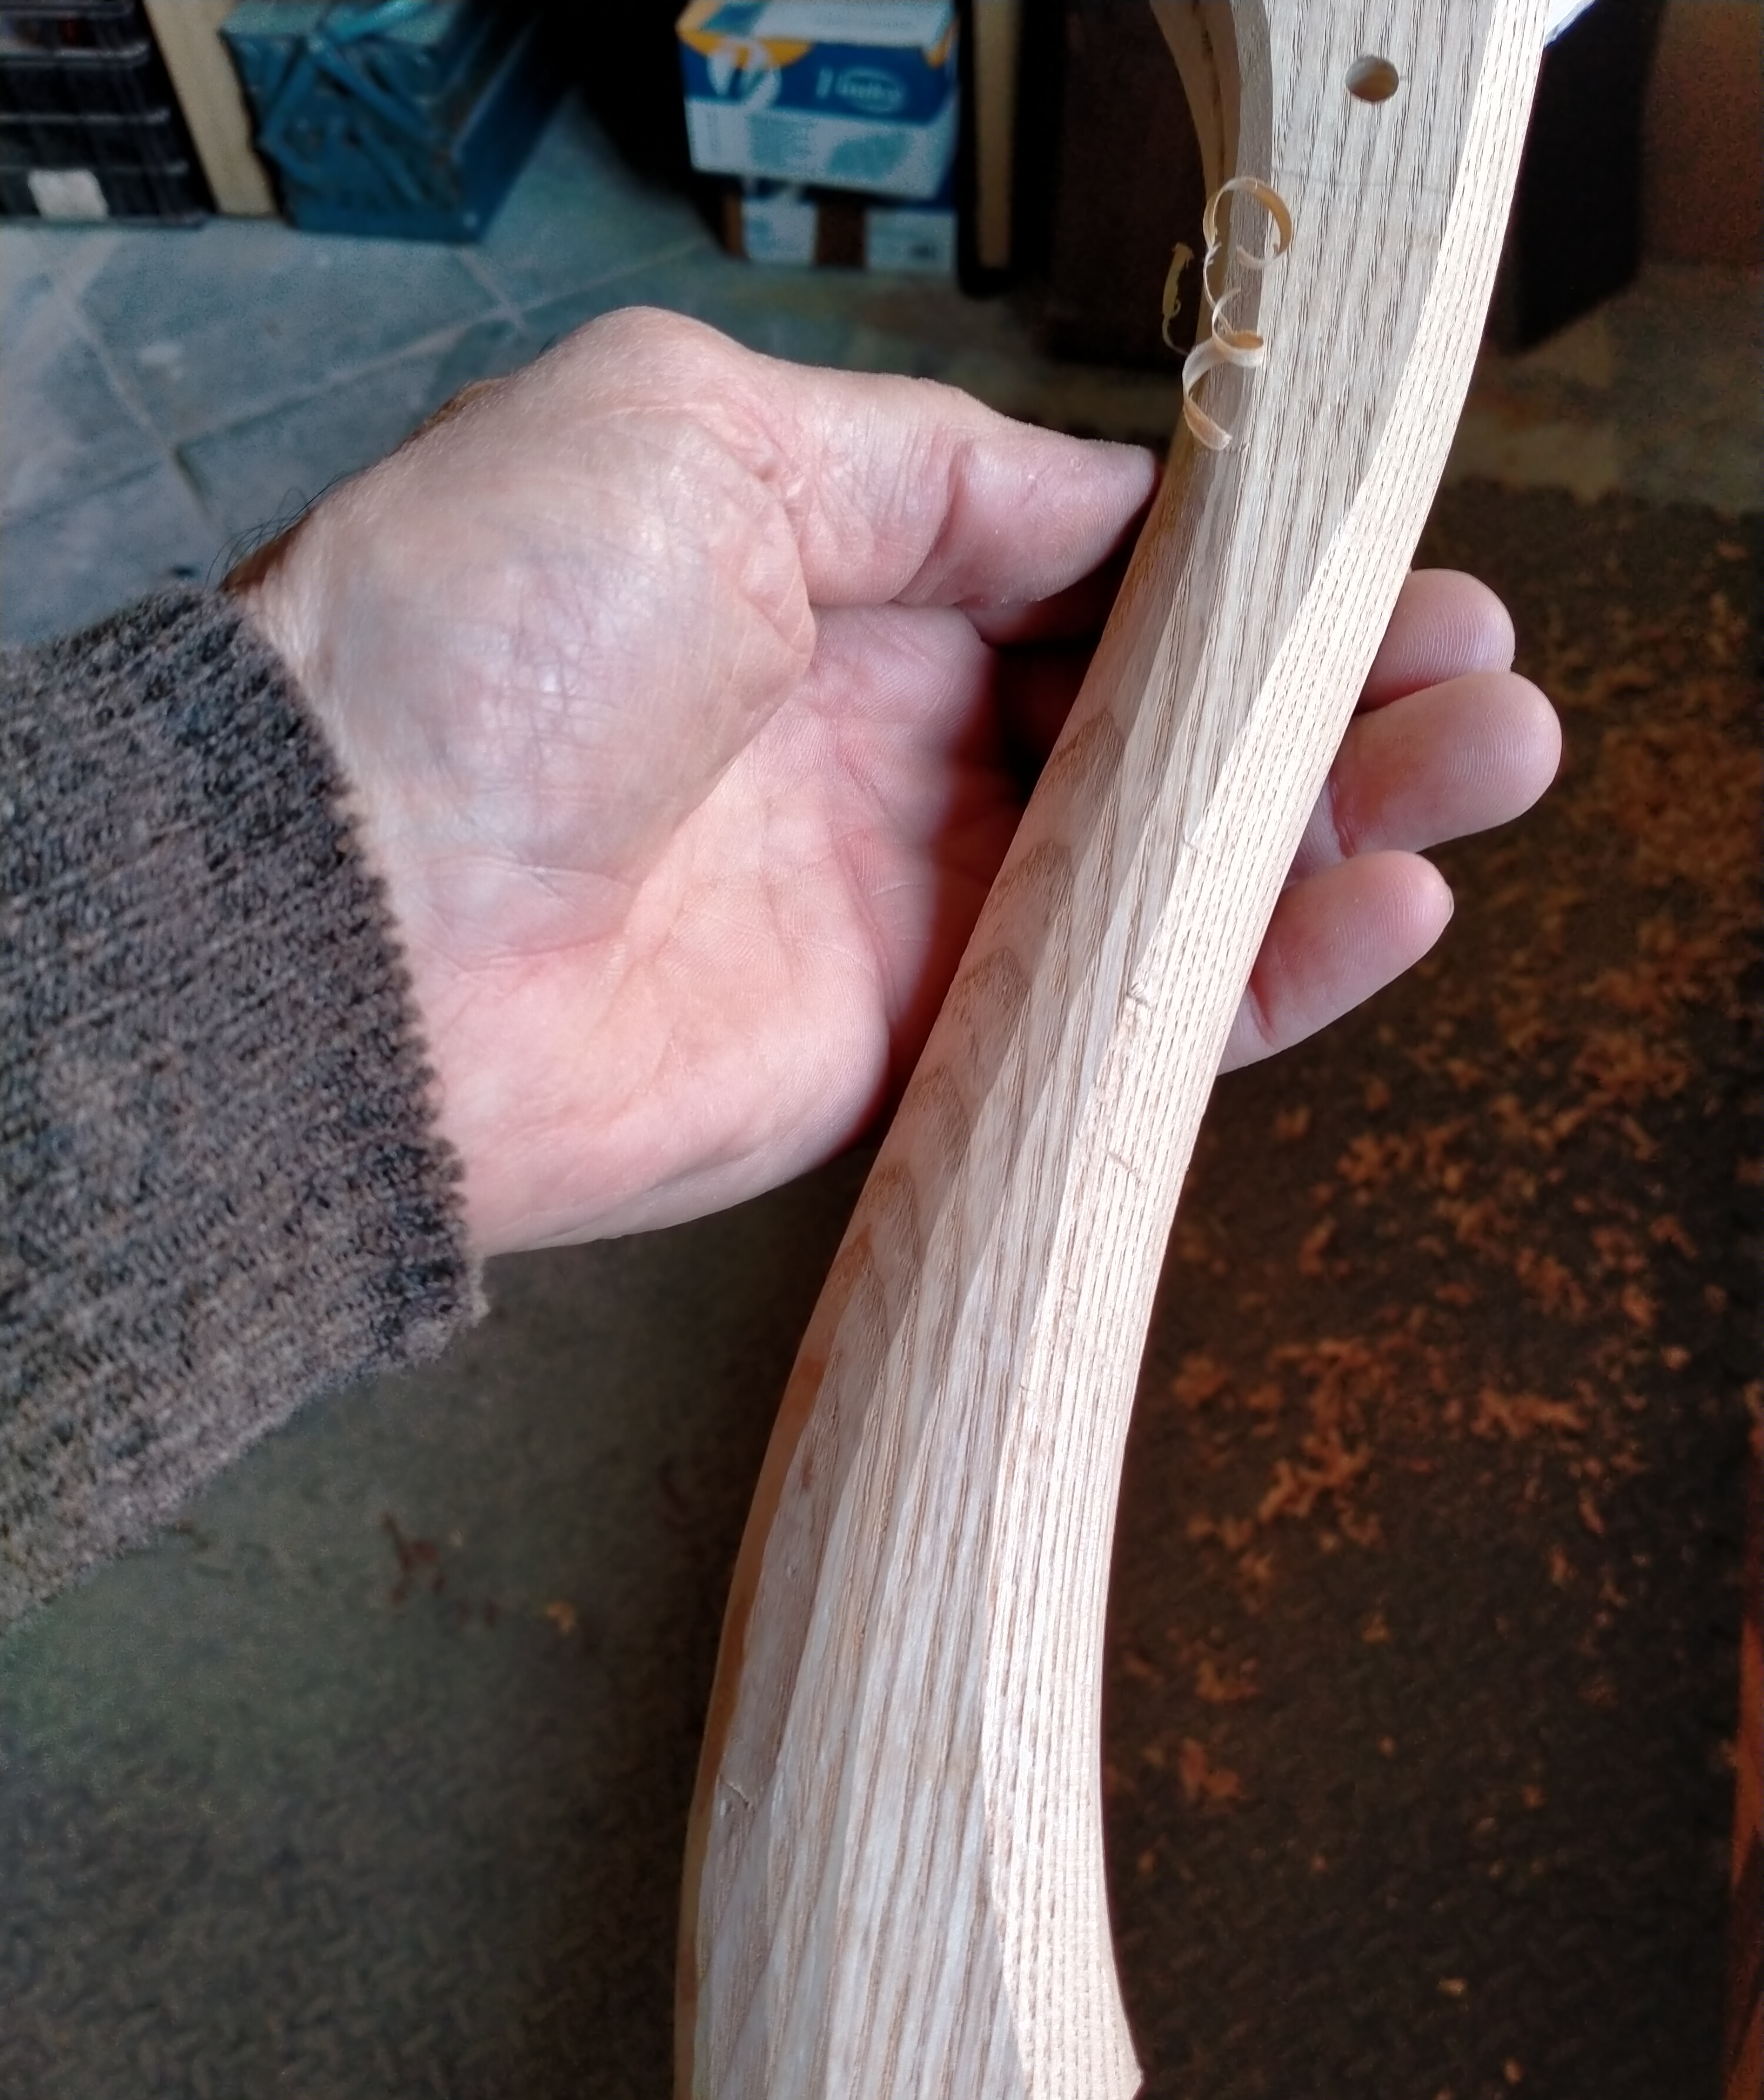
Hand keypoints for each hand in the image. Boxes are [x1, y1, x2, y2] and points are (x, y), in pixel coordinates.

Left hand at [240, 309, 1557, 1256]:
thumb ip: (924, 466)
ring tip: (1496, 754)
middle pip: (1159, 718)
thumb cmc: (496, 633)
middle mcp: (891, 738)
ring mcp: (916, 904)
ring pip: (1174, 864)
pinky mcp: (926, 1055)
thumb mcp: (697, 428)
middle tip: (1476, 666)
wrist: (363, 914)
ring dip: (1343, 813)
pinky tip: (1393, 900)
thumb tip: (1111, 501)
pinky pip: (1126, 1014)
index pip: (1091, 566)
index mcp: (839, 572)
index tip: (1368, 551)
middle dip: (1325, 687)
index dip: (1236, 565)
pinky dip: (1266, 970)